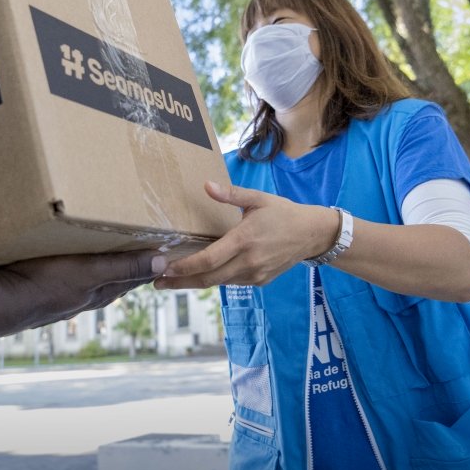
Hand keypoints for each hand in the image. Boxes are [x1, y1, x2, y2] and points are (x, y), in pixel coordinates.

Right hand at [0, 251, 163, 334]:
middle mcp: (82, 299)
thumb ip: (125, 266)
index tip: (164, 255)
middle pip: (112, 283)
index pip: (131, 279)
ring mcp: (60, 299)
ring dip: (99, 271)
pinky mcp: (39, 294)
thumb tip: (163, 263)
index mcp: (98, 292)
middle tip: (140, 255)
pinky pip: (63, 280)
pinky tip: (62, 268)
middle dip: (127, 269)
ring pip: (87, 283)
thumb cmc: (46, 284)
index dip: (147, 267)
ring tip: (104, 259)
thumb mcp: (91, 271)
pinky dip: (71, 272)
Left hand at [153, 181, 336, 289]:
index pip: (209, 259)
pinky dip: (214, 280)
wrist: (313, 234)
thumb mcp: (258, 198)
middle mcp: (248, 261)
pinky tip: (200, 276)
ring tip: (172, 281)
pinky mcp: (259, 281)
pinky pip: (231, 282)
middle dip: (181, 282)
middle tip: (157, 284)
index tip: (165, 269)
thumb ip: (230, 194)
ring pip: (218, 283)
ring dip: (195, 283)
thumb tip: (206, 185)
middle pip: (208, 278)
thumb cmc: (283, 213)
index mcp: (244, 240)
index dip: (185, 267)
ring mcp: (255, 274)